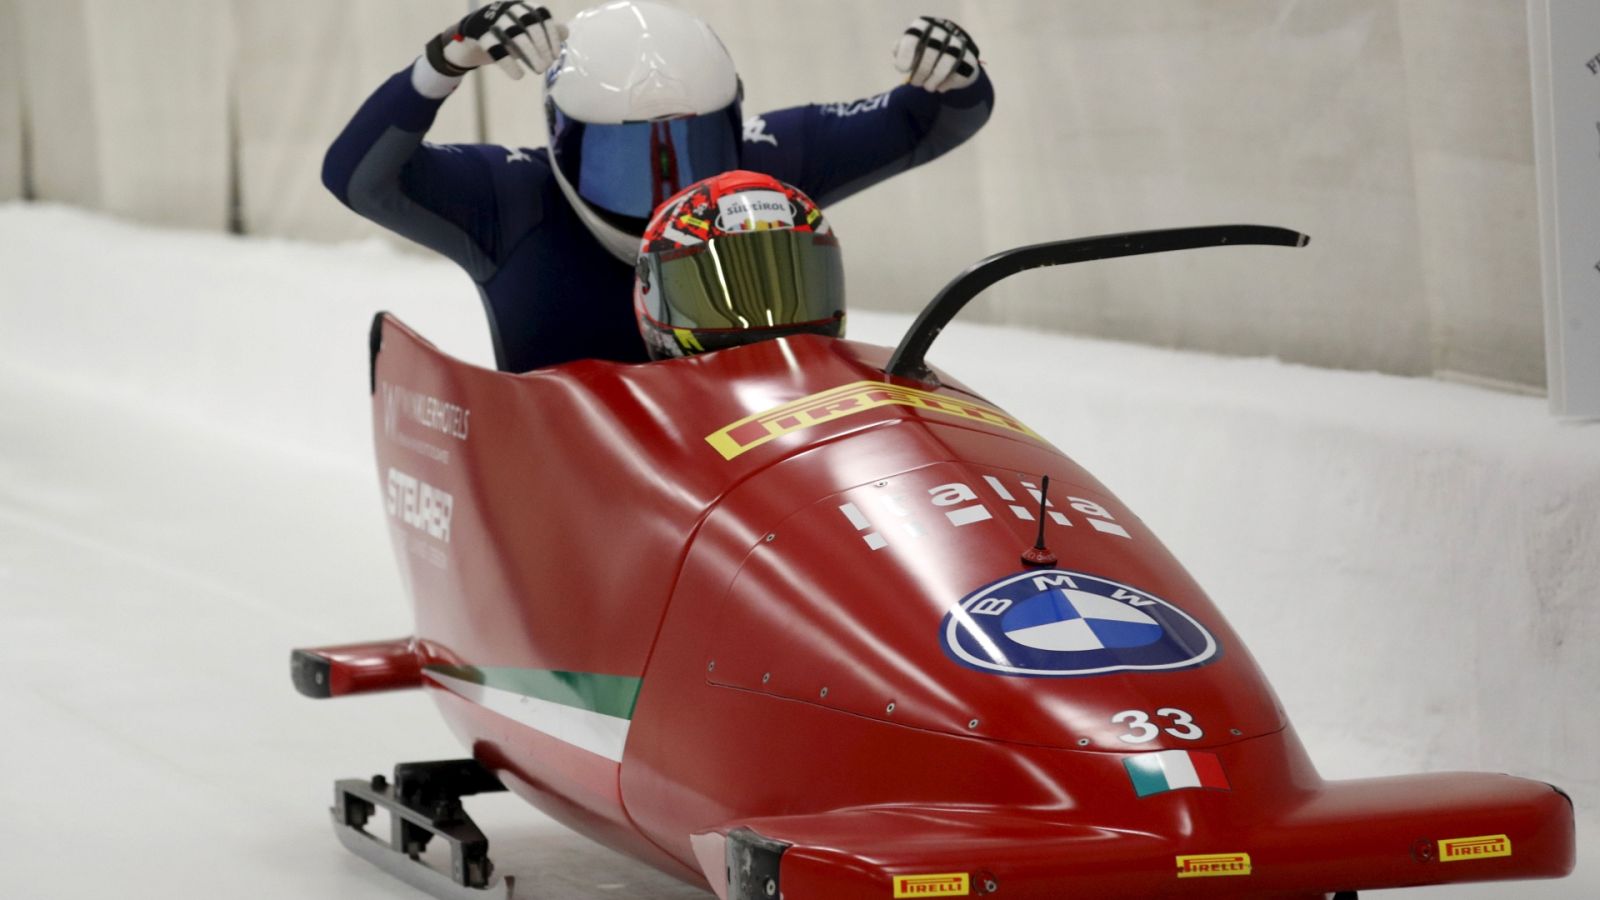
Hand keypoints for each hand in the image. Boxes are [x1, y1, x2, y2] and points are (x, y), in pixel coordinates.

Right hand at [425, 2, 566, 80]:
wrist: (466, 42)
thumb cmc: (501, 37)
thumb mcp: (524, 35)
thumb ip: (544, 32)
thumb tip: (566, 31)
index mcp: (520, 6)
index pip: (541, 15)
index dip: (551, 35)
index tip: (556, 55)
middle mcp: (506, 8)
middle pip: (529, 24)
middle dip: (542, 46)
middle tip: (546, 66)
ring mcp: (490, 19)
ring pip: (514, 34)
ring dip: (530, 54)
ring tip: (539, 71)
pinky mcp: (477, 33)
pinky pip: (495, 47)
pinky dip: (509, 62)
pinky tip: (518, 76)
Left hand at [893, 16, 980, 92]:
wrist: (952, 58)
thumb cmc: (925, 52)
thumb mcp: (911, 48)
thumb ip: (901, 48)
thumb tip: (897, 51)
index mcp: (925, 27)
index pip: (914, 37)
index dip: (907, 53)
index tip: (903, 70)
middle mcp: (943, 32)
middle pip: (932, 49)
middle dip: (922, 70)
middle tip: (915, 83)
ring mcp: (959, 45)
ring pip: (948, 59)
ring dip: (935, 77)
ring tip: (928, 88)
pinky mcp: (969, 60)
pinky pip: (960, 72)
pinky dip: (948, 83)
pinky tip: (941, 88)